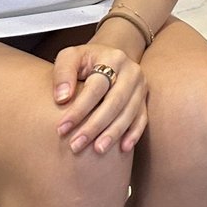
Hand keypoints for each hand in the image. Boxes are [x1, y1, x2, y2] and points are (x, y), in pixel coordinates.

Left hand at [52, 40, 147, 154]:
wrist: (108, 59)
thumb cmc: (84, 61)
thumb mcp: (70, 57)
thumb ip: (62, 73)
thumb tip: (62, 98)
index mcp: (113, 58)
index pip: (96, 87)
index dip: (79, 109)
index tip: (61, 129)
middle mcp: (131, 71)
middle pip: (115, 102)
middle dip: (95, 126)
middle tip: (76, 145)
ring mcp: (141, 86)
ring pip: (129, 112)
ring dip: (113, 133)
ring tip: (97, 150)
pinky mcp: (144, 99)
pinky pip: (142, 118)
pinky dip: (134, 134)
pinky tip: (123, 148)